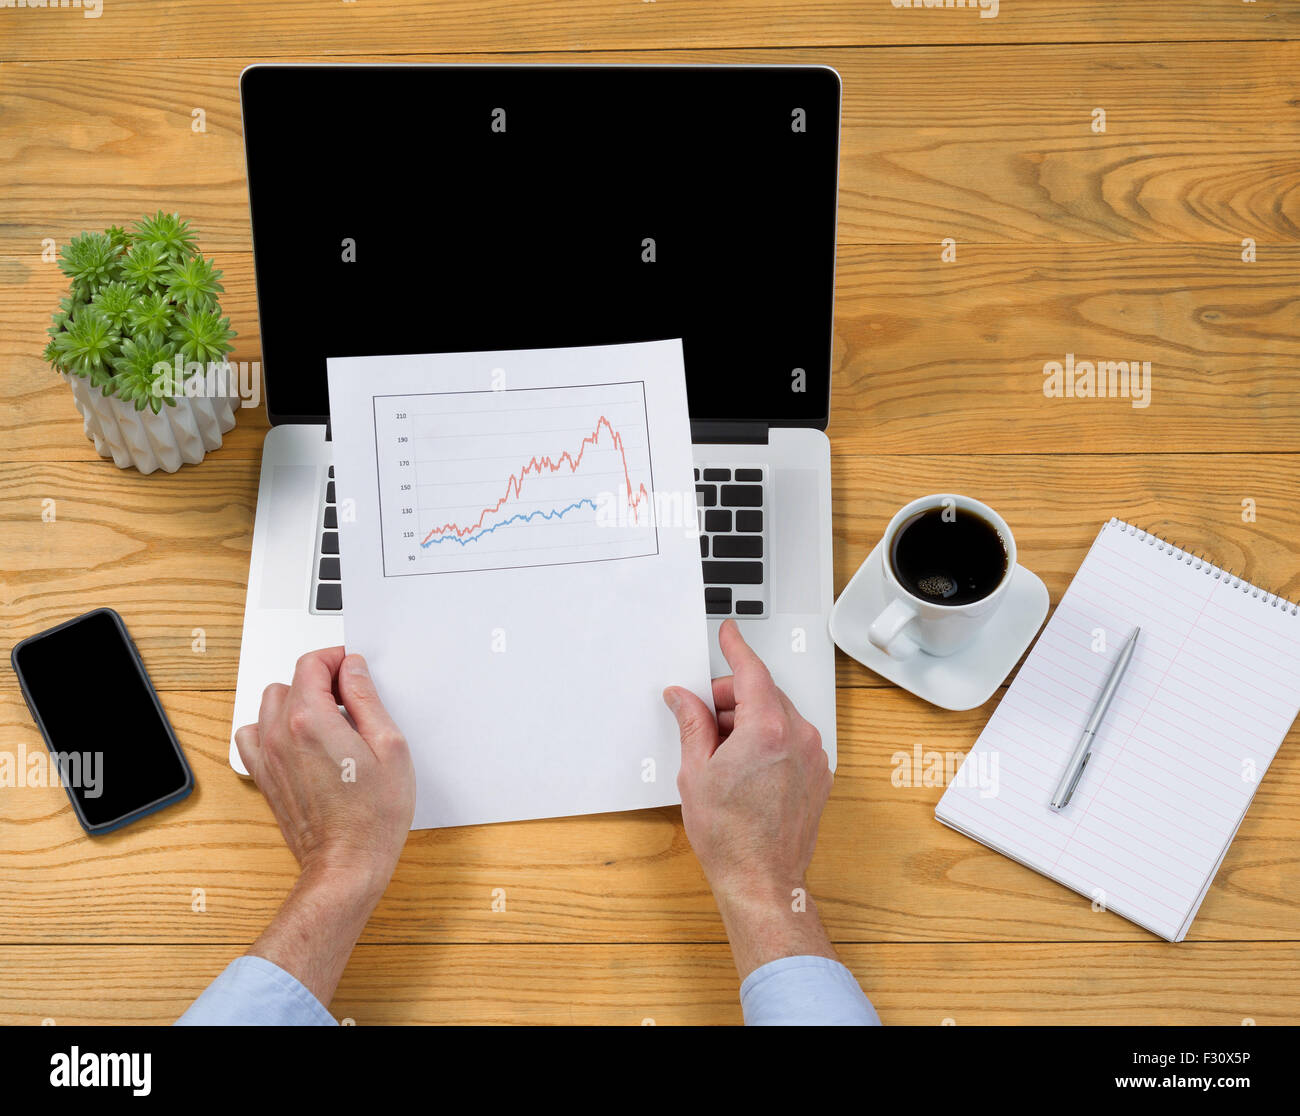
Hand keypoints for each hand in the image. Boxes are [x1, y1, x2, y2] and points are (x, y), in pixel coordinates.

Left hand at [235, 647, 414, 896]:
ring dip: (296, 700)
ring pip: (269, 703)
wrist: (347, 863)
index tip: (353, 667)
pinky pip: (252, 735)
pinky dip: (271, 728)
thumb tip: (353, 670)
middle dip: (322, 679)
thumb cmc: (373, 816)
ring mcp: (268, 757)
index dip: (336, 658)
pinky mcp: (264, 777)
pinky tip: (298, 739)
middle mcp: (281, 735)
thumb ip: (367, 699)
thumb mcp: (389, 745)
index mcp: (312, 721)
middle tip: (352, 697)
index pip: (311, 664)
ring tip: (328, 717)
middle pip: (292, 680)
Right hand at [664, 619, 836, 977]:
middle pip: (763, 693)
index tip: (729, 633)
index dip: (736, 648)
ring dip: (750, 721)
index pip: (752, 671)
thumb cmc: (731, 836)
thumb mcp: (696, 771)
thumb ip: (692, 724)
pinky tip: (746, 769)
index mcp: (768, 729)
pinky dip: (769, 741)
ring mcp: (814, 757)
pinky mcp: (819, 775)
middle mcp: (799, 737)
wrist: (762, 880)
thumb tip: (683, 698)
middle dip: (732, 698)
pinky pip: (792, 740)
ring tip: (723, 756)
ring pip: (778, 716)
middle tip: (705, 721)